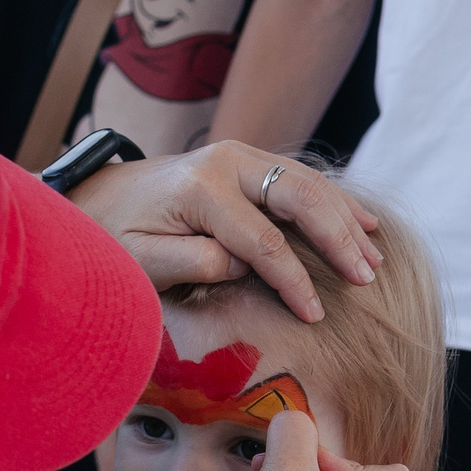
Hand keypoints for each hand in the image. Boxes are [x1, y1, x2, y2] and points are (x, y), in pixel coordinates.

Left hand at [66, 141, 380, 322]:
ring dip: (346, 220)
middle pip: (300, 198)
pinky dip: (335, 202)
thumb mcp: (141, 258)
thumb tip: (245, 267)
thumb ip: (193, 263)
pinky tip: (365, 224)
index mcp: (200, 188)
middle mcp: (226, 161)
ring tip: (374, 259)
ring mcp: (240, 156)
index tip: (315, 314)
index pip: (263, 241)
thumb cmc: (114, 235)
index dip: (293, 281)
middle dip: (338, 240)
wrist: (96, 195)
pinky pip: (301, 178)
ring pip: (309, 183)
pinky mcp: (247, 161)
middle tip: (365, 278)